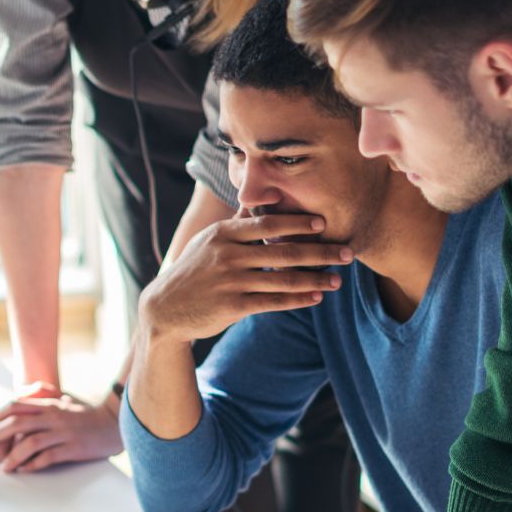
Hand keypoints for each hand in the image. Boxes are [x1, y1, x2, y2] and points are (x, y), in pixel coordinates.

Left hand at [0, 389, 120, 472]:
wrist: (116, 423)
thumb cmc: (86, 414)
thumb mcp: (63, 401)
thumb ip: (41, 400)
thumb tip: (16, 403)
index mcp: (47, 404)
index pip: (12, 407)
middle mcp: (52, 416)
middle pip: (15, 423)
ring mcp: (63, 432)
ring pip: (29, 443)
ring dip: (12, 456)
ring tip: (2, 467)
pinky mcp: (73, 448)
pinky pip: (48, 457)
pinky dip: (33, 464)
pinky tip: (23, 470)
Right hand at [138, 212, 352, 344]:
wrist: (164, 308)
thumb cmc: (193, 271)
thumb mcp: (208, 242)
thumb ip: (236, 225)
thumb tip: (258, 203)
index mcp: (223, 234)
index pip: (266, 224)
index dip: (297, 223)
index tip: (323, 223)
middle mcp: (226, 255)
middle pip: (282, 251)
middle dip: (319, 253)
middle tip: (347, 252)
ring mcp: (229, 281)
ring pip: (282, 279)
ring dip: (315, 280)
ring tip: (337, 280)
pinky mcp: (232, 307)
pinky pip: (273, 302)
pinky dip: (297, 300)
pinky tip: (316, 297)